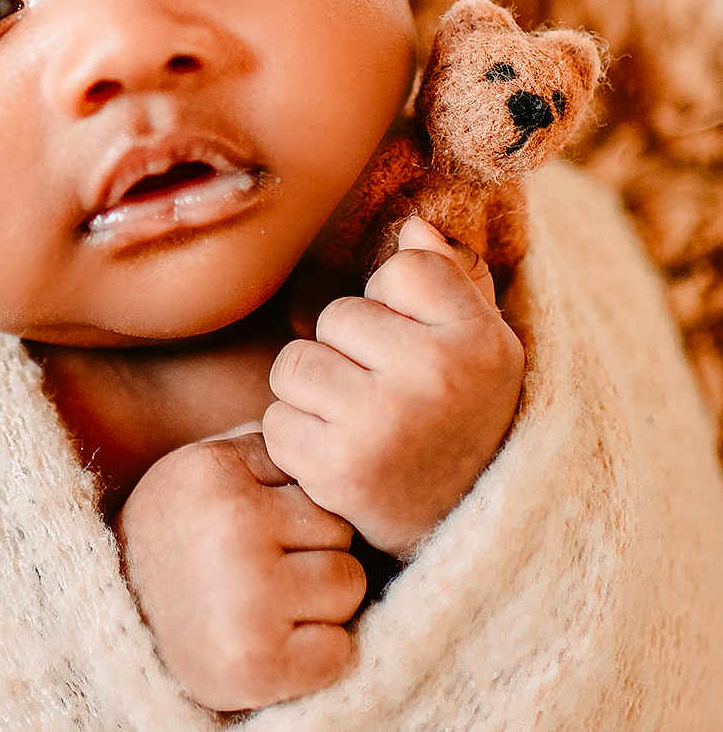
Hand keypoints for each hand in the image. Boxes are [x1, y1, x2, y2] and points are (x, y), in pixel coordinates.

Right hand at [113, 430, 365, 712]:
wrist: (115, 626)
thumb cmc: (175, 539)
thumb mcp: (199, 474)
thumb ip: (260, 451)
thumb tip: (331, 443)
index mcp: (214, 471)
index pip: (314, 479)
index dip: (296, 509)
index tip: (260, 530)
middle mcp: (231, 528)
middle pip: (340, 530)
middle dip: (316, 551)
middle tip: (267, 571)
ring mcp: (247, 598)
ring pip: (348, 584)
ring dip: (322, 601)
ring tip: (271, 604)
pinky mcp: (259, 663)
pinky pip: (339, 649)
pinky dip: (318, 654)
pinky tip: (276, 643)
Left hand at [263, 216, 524, 558]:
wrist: (464, 533)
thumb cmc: (464, 420)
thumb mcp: (482, 349)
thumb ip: (450, 280)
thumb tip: (413, 224)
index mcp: (480, 340)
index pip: (405, 268)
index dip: (398, 304)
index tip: (421, 347)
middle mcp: (435, 376)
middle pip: (336, 316)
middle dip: (348, 352)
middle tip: (387, 396)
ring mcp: (384, 422)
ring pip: (295, 363)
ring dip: (314, 392)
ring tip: (358, 423)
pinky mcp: (338, 468)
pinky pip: (276, 420)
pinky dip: (295, 438)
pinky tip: (337, 455)